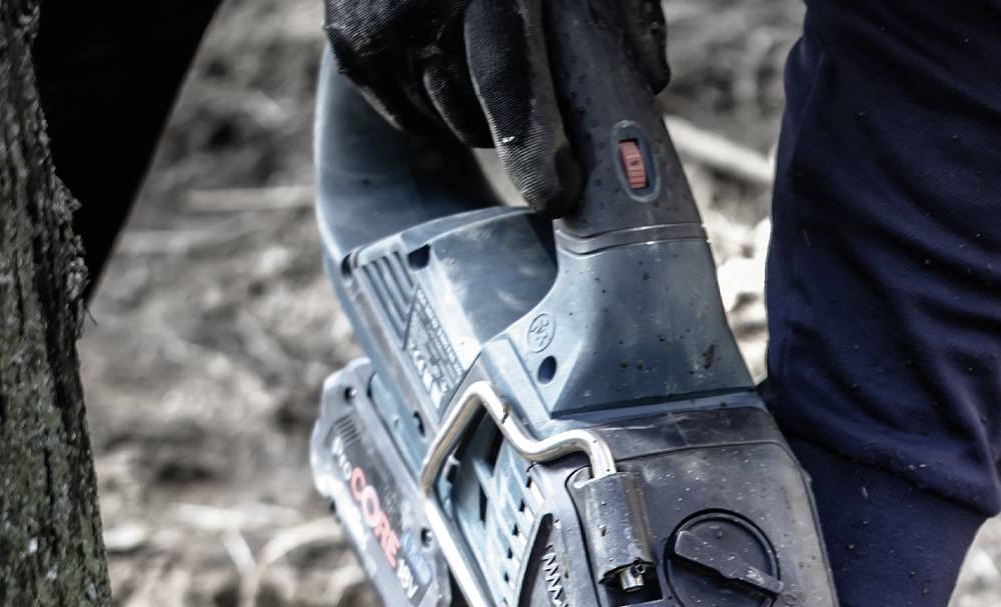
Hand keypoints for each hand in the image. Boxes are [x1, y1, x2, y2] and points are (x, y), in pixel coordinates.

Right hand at [325, 0, 668, 212]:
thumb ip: (622, 17)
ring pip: (447, 126)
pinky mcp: (351, 50)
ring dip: (479, 118)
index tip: (555, 194)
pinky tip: (452, 63)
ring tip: (491, 64)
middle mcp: (421, 10)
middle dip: (520, 133)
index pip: (508, 79)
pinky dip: (438, 106)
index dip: (533, 146)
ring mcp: (378, 33)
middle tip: (545, 104)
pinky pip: (411, 118)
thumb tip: (648, 84)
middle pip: (480, 123)